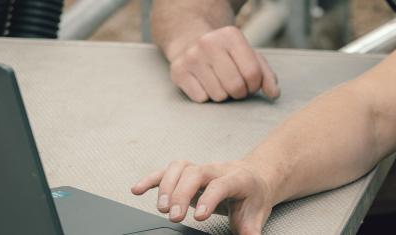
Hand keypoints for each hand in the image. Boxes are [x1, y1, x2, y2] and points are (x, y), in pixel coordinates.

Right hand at [132, 159, 273, 234]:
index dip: (209, 199)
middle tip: (174, 217)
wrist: (254, 177)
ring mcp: (201, 169)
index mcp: (238, 179)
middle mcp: (217, 170)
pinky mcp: (188, 173)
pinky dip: (152, 179)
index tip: (198, 217)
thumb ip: (252, 232)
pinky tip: (138, 189)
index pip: (220, 185)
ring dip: (167, 185)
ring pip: (180, 167)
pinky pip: (167, 171)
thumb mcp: (257, 216)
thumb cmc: (253, 197)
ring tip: (161, 208)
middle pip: (196, 173)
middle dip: (182, 193)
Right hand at [168, 26, 279, 101]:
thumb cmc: (226, 53)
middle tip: (235, 86)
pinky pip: (201, 98)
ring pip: (219, 95)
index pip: (253, 73)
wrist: (189, 39)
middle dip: (240, 93)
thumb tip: (274, 94)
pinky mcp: (178, 71)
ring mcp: (191, 56)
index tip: (250, 83)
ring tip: (219, 82)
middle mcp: (209, 43)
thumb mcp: (248, 55)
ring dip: (223, 95)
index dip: (255, 85)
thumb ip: (266, 74)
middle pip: (236, 86)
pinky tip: (203, 83)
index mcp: (231, 36)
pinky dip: (206, 96)